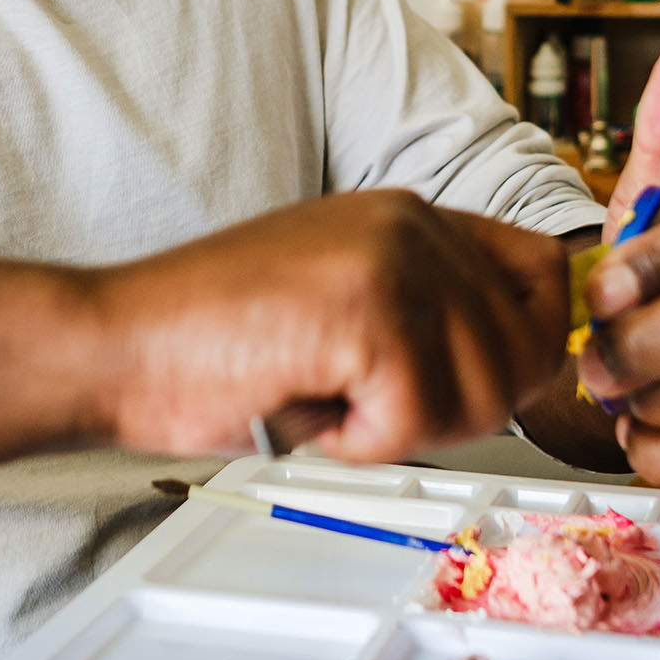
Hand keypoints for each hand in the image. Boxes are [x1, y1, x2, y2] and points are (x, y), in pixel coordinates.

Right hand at [93, 191, 568, 461]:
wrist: (114, 344)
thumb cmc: (212, 343)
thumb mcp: (344, 308)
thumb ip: (433, 316)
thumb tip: (529, 365)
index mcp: (411, 216)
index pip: (544, 273)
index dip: (530, 346)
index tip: (479, 387)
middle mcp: (413, 223)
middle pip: (529, 348)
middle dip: (467, 408)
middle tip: (380, 410)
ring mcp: (393, 260)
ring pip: (483, 391)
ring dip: (406, 429)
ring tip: (329, 400)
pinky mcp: (366, 310)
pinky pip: (417, 418)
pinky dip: (362, 443)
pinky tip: (308, 409)